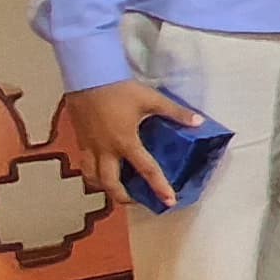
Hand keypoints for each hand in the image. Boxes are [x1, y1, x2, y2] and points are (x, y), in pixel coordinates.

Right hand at [67, 80, 206, 207]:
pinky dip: (92, 174)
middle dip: (123, 197)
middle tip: (136, 200)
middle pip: (110, 184)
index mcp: (125, 142)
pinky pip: (84, 165)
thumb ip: (176, 113)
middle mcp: (105, 150)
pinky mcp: (80, 141)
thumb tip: (199, 122)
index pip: (146, 170)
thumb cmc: (120, 90)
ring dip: (104, 187)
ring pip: (92, 178)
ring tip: (116, 189)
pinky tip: (101, 171)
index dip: (159, 187)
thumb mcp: (152, 100)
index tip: (168, 201)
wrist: (88, 77)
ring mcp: (90, 147)